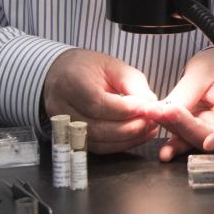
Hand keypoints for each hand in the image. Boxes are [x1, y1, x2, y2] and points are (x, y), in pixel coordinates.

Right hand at [42, 49, 160, 151]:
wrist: (62, 74)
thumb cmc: (89, 68)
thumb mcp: (113, 66)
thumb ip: (132, 84)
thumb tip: (151, 106)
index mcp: (70, 82)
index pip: (97, 103)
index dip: (125, 110)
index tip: (147, 108)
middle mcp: (61, 107)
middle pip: (96, 127)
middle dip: (129, 128)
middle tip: (151, 121)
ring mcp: (63, 125)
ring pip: (97, 142)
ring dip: (127, 139)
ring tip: (147, 129)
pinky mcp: (71, 138)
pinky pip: (97, 148)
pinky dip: (120, 145)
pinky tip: (136, 136)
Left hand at [148, 49, 213, 161]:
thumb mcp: (204, 72)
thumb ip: (188, 93)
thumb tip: (165, 112)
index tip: (208, 143)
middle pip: (207, 137)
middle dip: (184, 127)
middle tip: (164, 112)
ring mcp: (207, 130)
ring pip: (190, 139)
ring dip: (171, 132)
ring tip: (154, 116)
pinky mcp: (191, 129)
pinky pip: (179, 136)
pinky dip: (167, 137)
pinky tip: (153, 131)